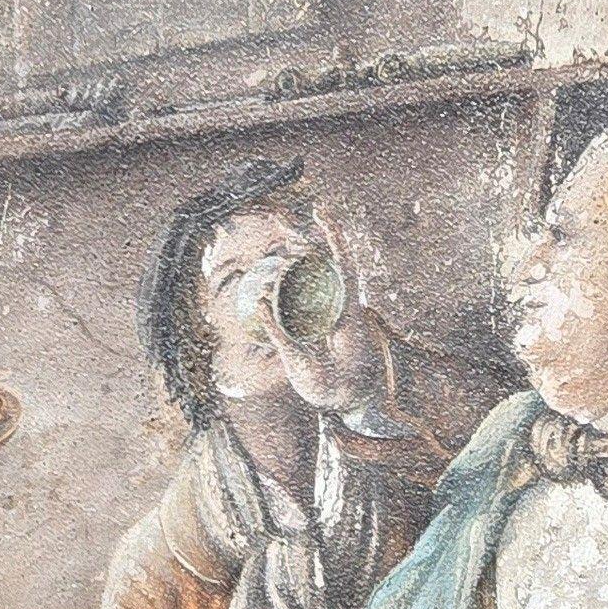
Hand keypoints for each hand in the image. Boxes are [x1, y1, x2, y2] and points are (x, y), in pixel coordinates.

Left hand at [265, 224, 384, 412]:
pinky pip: (343, 264)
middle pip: (306, 268)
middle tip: (278, 224)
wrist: (345, 393)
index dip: (278, 277)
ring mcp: (337, 301)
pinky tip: (326, 220)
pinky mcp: (350, 297)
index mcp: (306, 321)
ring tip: (302, 215)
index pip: (290, 290)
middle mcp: (322, 307)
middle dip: (292, 246)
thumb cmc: (319, 382)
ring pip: (324, 261)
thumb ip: (275, 329)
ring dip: (313, 236)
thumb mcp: (289, 354)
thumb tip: (257, 299)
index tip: (260, 276)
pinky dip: (336, 239)